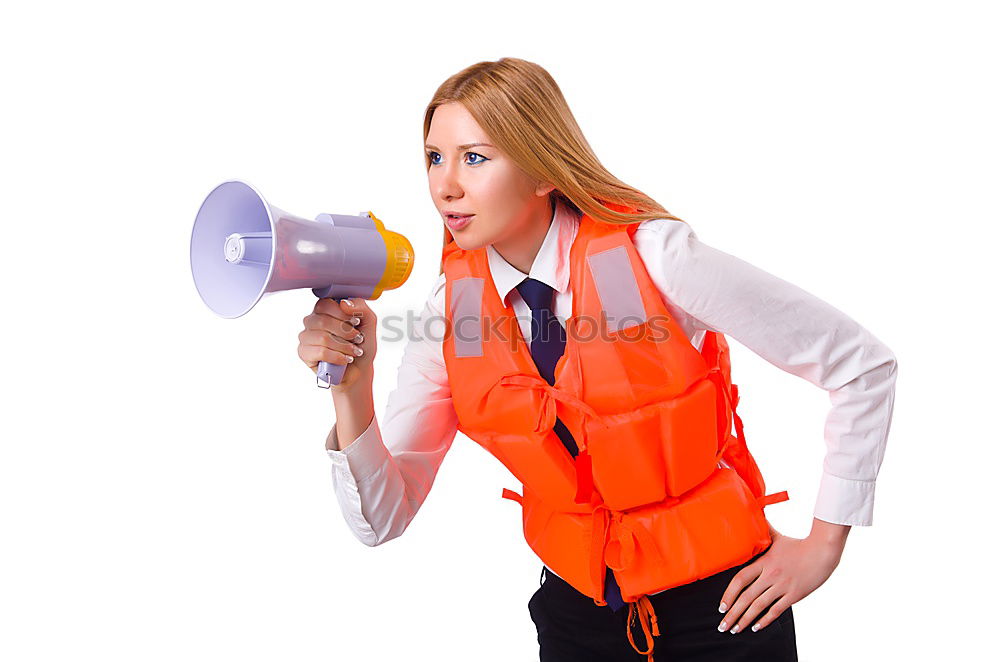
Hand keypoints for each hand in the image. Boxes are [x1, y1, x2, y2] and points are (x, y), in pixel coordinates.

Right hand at [297, 297, 377, 390]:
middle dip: (346, 333)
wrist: (360, 368)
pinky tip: (344, 359)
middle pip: (323, 321)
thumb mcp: (368, 321)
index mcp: (324, 310)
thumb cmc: (362, 344)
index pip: (325, 304)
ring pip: (322, 338)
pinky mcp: (304, 353)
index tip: (356, 322)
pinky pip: (320, 352)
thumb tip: (344, 303)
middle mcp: (312, 321)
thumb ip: (360, 306)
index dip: (342, 314)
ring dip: (344, 346)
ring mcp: (306, 337)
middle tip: (358, 339)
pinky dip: (337, 357)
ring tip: (353, 351)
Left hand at [716, 520, 848, 633]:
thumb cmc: (798, 544)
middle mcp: (770, 576)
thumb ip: (763, 531)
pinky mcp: (794, 595)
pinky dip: (764, 620)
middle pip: (746, 598)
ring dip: (745, 620)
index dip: (728, 594)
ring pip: (759, 607)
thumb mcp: (777, 537)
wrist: (822, 551)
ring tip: (735, 629)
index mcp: (763, 562)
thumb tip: (754, 515)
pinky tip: (755, 627)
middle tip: (722, 626)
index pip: (740, 580)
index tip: (721, 606)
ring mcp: (782, 587)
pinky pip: (776, 611)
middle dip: (732, 614)